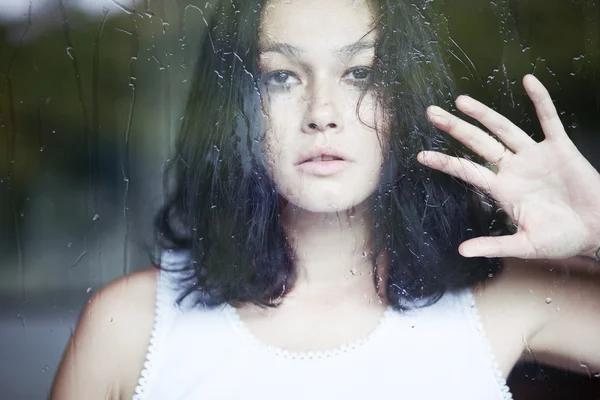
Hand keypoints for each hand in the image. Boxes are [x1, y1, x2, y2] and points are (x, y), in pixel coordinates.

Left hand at [417, 74, 599, 259]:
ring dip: (484, 114)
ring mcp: (535, 157)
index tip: (421, 155)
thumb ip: (494, 245)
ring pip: (504, 129)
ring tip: (461, 100)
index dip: (445, 162)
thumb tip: (462, 252)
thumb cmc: (562, 239)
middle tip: (431, 113)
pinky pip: (549, 120)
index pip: (467, 171)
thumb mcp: (525, 245)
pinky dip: (540, 101)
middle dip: (455, 128)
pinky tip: (529, 81)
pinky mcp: (560, 148)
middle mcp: (514, 169)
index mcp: (502, 190)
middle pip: (478, 143)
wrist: (598, 229)